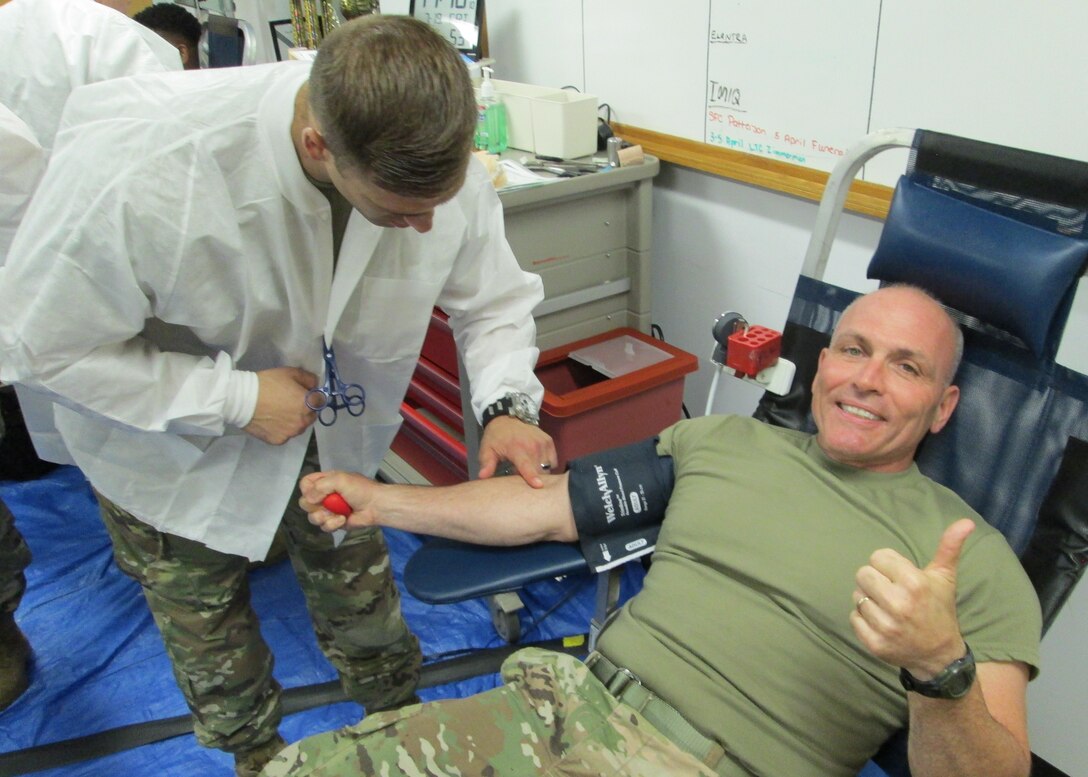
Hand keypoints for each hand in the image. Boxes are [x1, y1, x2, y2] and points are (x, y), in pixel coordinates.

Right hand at [243, 367, 318, 444]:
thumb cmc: (266, 383)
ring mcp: (291, 433)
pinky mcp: (279, 440)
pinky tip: (271, 421)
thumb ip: (308, 379)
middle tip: (289, 403)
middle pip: (311, 416)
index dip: (313, 396)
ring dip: (294, 421)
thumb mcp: (290, 373)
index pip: (320, 401)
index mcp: (308, 403)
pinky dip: (282, 429)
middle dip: (305, 410)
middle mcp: (303, 421)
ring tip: (279, 413)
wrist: (241, 400)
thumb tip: (315, 385)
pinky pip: (285, 435)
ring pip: (299, 427)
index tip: (303, 393)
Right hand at [298, 470, 381, 531]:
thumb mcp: (340, 480)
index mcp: (325, 481)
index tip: (315, 492)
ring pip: (312, 517)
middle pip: (305, 503)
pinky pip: (324, 527)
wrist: (376, 506)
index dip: (307, 489)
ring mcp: (328, 510)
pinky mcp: (334, 523)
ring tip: (336, 514)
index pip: (305, 484)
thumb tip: (308, 499)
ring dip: (323, 517)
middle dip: (314, 506)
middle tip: (326, 504)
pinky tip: (343, 519)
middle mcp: (324, 495)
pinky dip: (332, 524)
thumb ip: (320, 486)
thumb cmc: (360, 490)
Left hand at [477, 416, 557, 487]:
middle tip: (521, 475)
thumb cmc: (495, 438)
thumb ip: (487, 464)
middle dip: (533, 478)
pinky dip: (546, 465)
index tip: (539, 486)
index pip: (526, 465)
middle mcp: (533, 445)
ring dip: (540, 472)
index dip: (532, 476)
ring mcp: (543, 442)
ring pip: (547, 467)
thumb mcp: (487, 450)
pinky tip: (536, 462)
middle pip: (539, 471)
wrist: (506, 418)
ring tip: (529, 468)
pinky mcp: (549, 441)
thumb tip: (482, 476)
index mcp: (517, 448)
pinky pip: (552, 461)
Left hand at [851, 518, 974, 678]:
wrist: (939, 655)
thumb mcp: (945, 577)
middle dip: (875, 580)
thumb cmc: (939, 609)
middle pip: (862, 574)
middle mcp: (898, 604)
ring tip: (887, 607)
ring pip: (857, 596)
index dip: (887, 565)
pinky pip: (853, 617)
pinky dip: (863, 618)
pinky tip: (881, 621)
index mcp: (914, 583)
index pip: (877, 557)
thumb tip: (966, 521)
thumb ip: (949, 547)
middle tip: (890, 591)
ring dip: (868, 599)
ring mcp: (885, 626)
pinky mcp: (874, 643)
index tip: (899, 576)